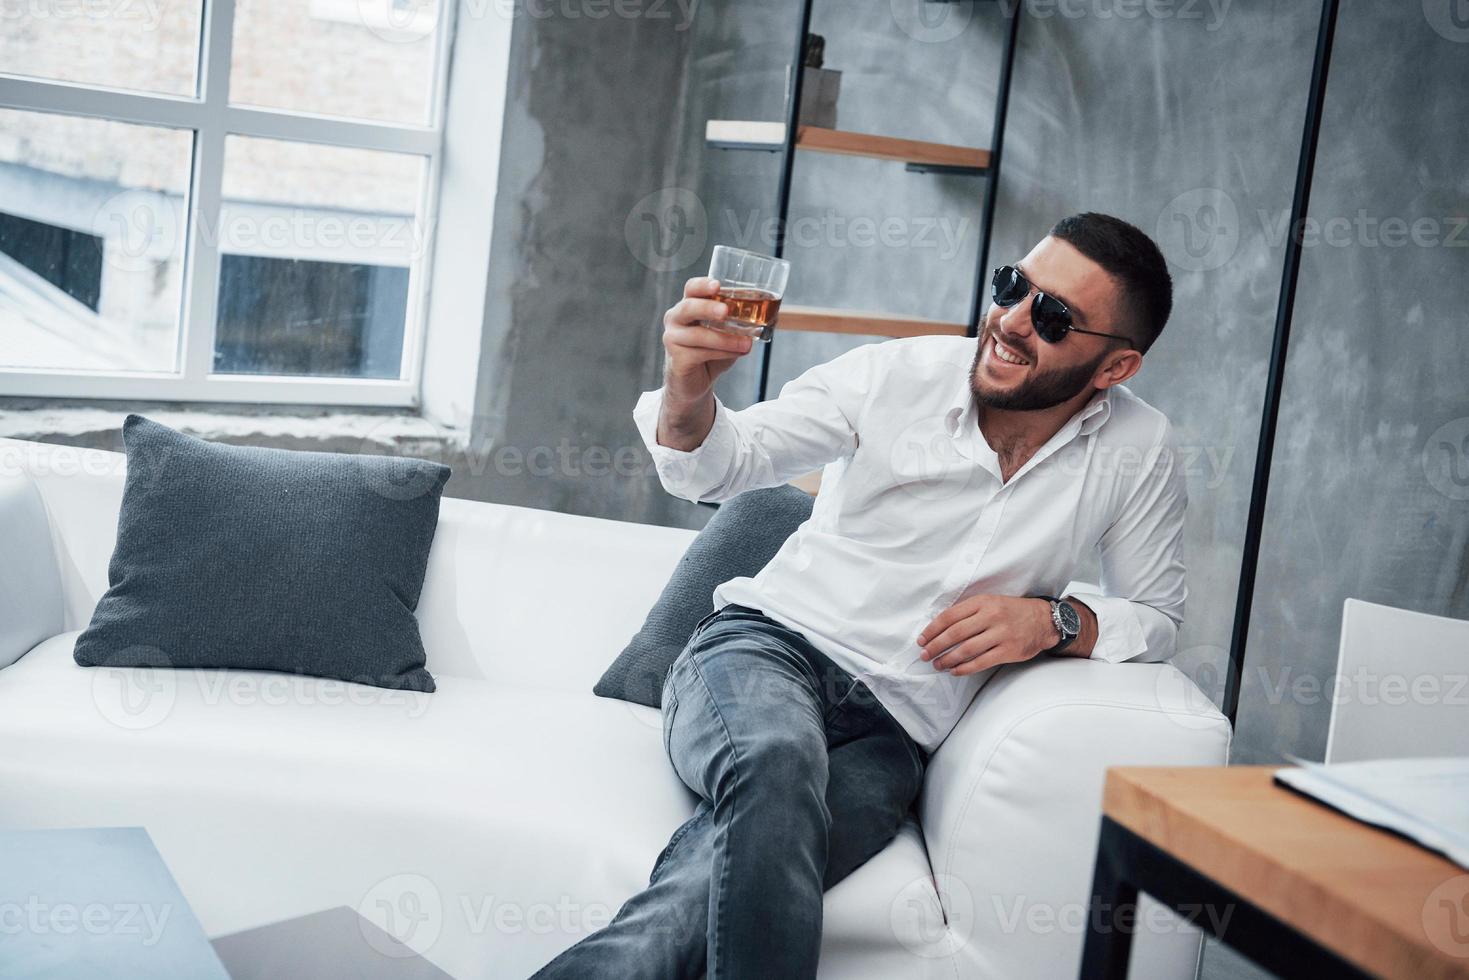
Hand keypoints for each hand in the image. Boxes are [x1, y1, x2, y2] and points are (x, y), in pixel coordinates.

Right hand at [661, 277, 755, 400]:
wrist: (696, 382)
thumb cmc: (711, 351)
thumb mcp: (727, 333)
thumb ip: (740, 323)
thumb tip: (772, 316)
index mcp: (688, 305)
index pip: (691, 288)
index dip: (702, 285)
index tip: (717, 285)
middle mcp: (676, 318)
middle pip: (688, 307)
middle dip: (708, 308)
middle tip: (726, 311)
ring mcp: (673, 338)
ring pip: (698, 335)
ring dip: (724, 339)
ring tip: (746, 343)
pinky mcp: (677, 359)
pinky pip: (700, 353)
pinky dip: (722, 353)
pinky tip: (737, 353)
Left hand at [916, 595, 1059, 675]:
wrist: (1043, 620)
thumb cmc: (1010, 612)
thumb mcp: (990, 602)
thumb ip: (968, 612)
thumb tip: (939, 629)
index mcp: (982, 602)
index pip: (949, 616)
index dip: (932, 629)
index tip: (922, 639)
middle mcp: (991, 616)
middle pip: (955, 634)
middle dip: (935, 646)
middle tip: (924, 655)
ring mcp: (1001, 634)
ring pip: (966, 650)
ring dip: (947, 659)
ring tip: (937, 664)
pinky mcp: (1009, 651)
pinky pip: (981, 662)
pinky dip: (964, 669)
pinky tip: (954, 671)